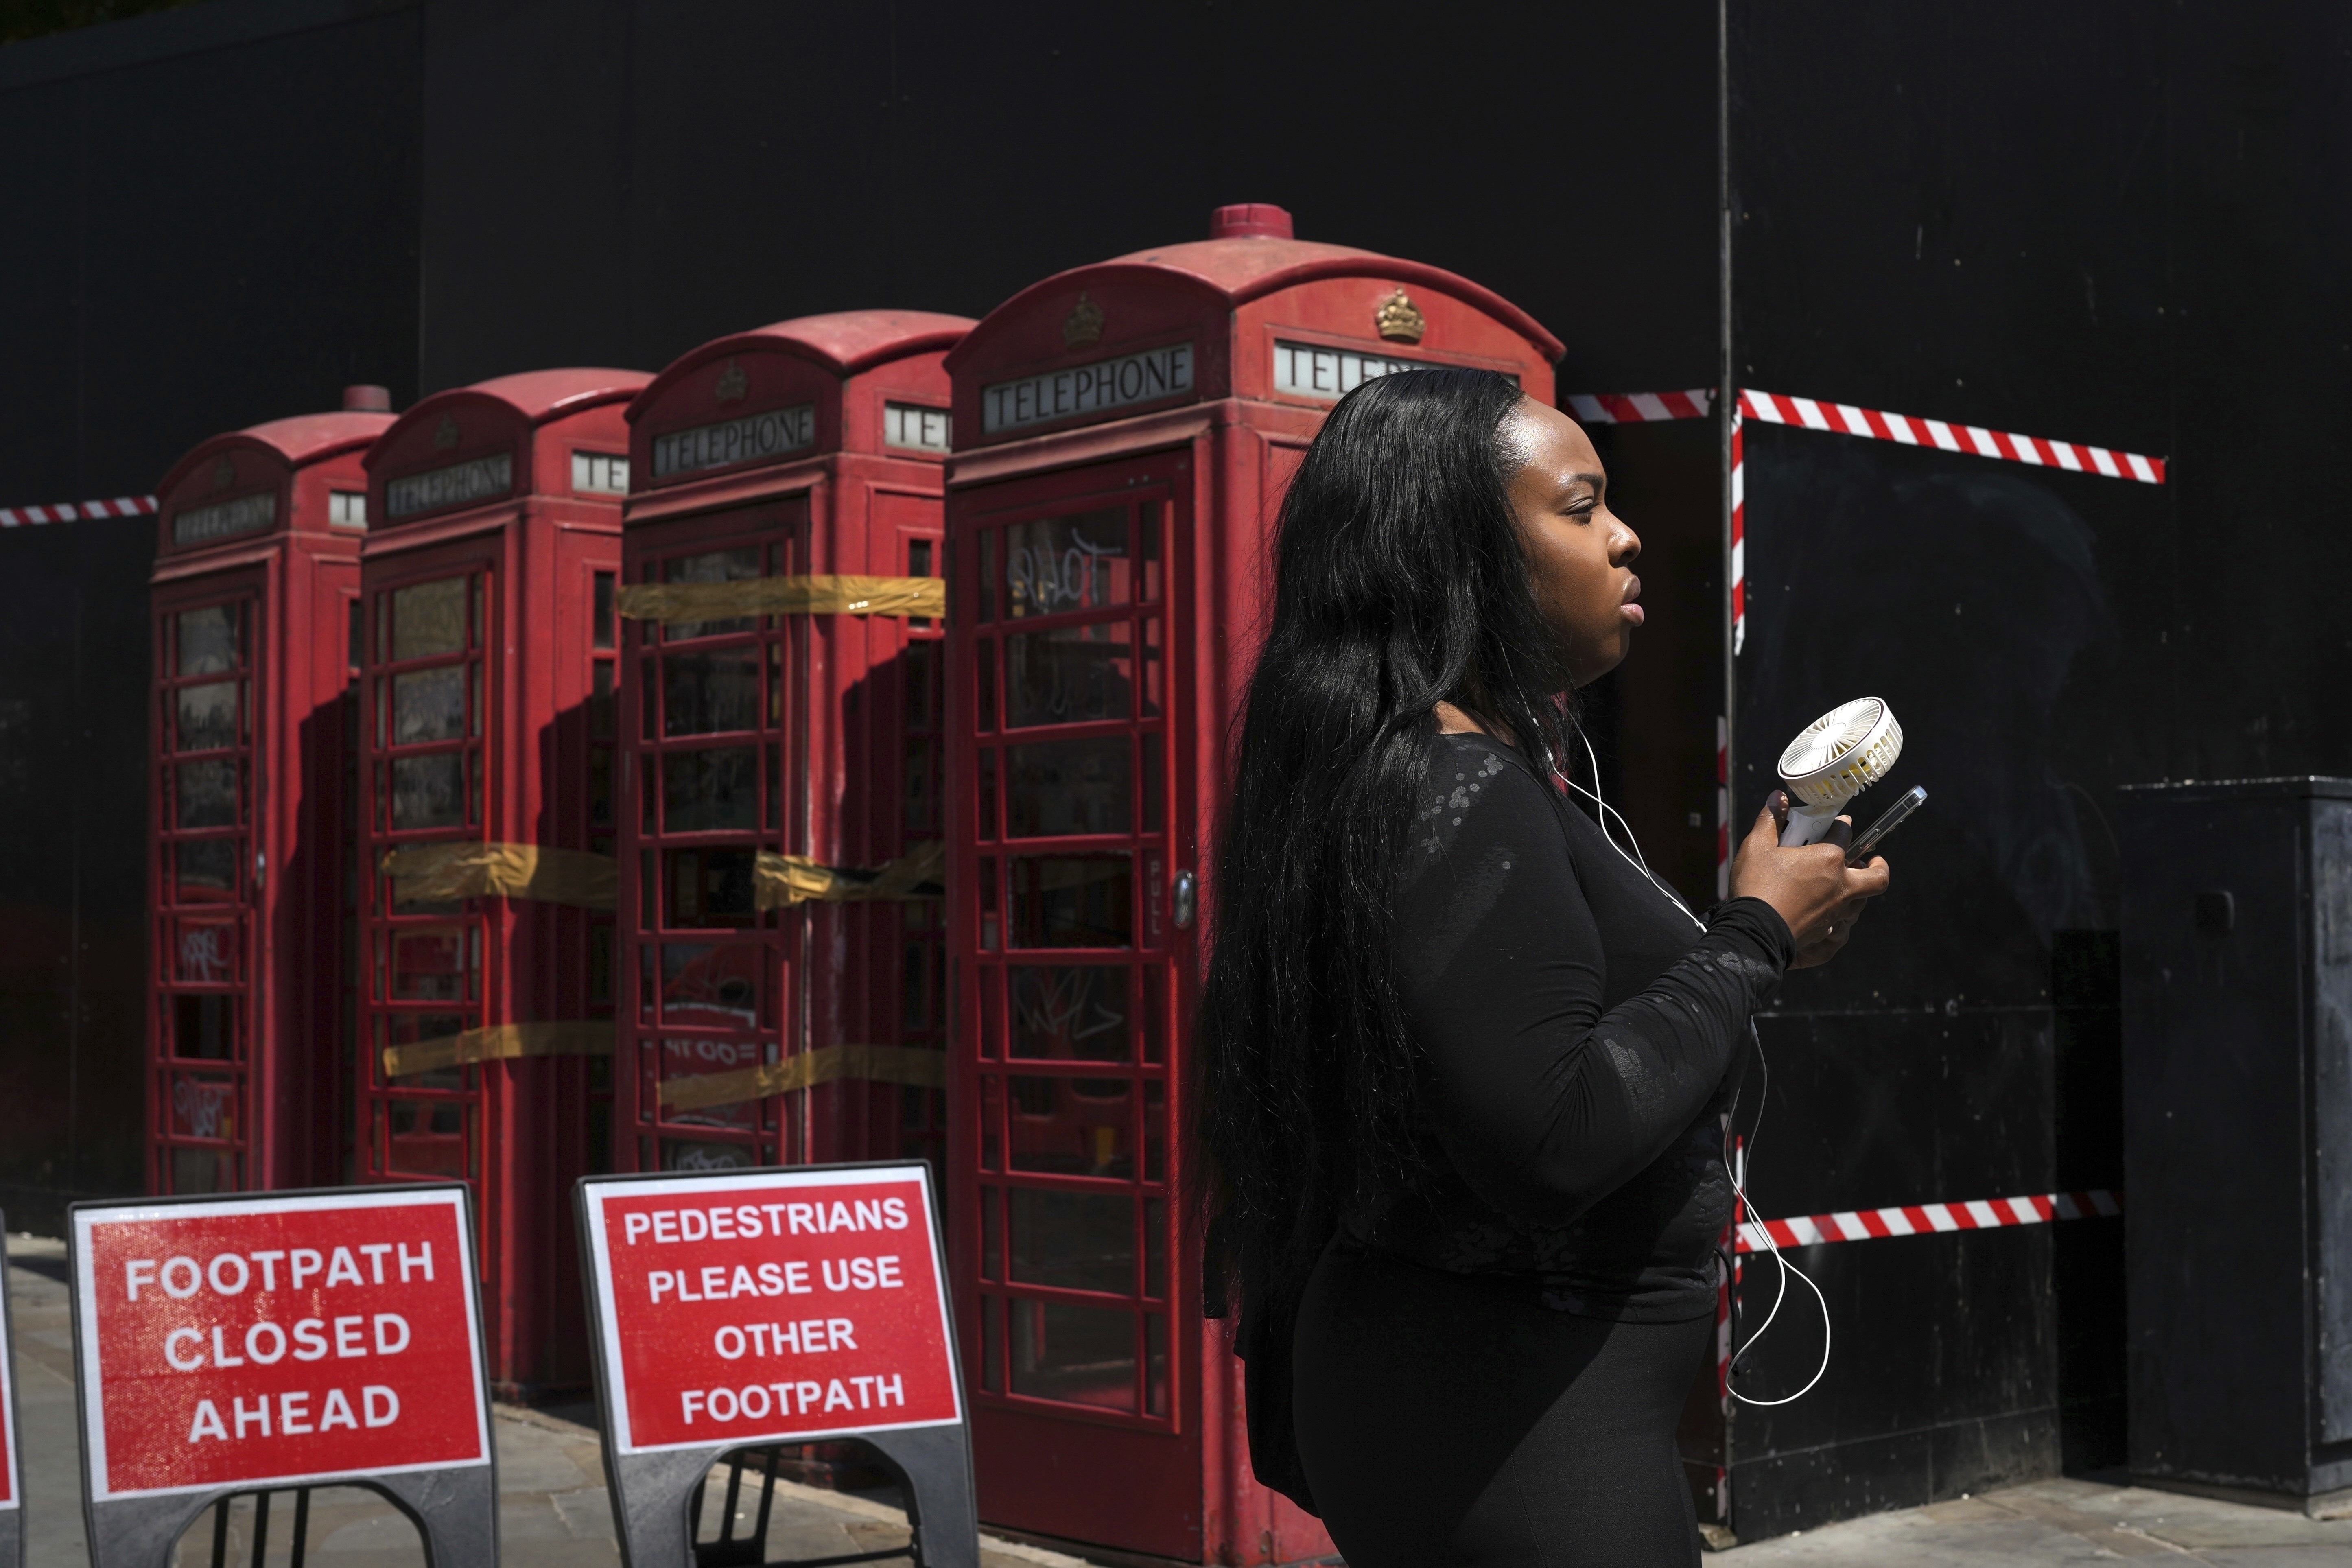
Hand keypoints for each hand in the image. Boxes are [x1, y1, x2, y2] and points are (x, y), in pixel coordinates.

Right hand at [1729, 792, 1891, 968]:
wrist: (1753, 933)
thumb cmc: (1757, 887)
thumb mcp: (1757, 846)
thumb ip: (1770, 819)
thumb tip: (1777, 797)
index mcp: (1828, 859)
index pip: (1845, 832)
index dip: (1840, 824)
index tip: (1836, 823)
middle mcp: (1841, 885)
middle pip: (1877, 875)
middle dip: (1878, 865)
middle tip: (1869, 860)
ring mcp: (1837, 911)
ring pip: (1862, 900)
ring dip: (1858, 891)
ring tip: (1842, 885)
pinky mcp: (1827, 932)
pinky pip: (1845, 923)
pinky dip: (1841, 915)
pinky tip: (1825, 910)